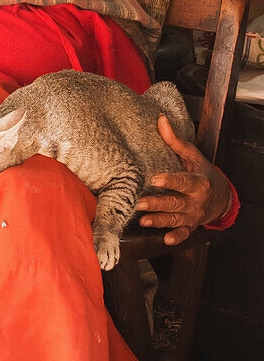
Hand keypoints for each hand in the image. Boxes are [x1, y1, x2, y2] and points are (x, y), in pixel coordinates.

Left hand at [137, 115, 231, 245]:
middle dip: (157, 204)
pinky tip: (166, 240)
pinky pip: (184, 234)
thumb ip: (175, 141)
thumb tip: (161, 120)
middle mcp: (196, 201)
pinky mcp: (190, 226)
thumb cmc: (202, 172)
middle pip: (175, 203)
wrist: (220, 195)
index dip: (170, 181)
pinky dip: (176, 238)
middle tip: (139, 203)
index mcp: (198, 182)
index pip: (183, 182)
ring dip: (159, 221)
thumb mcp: (192, 156)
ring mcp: (193, 216)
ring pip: (175, 219)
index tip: (155, 179)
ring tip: (143, 221)